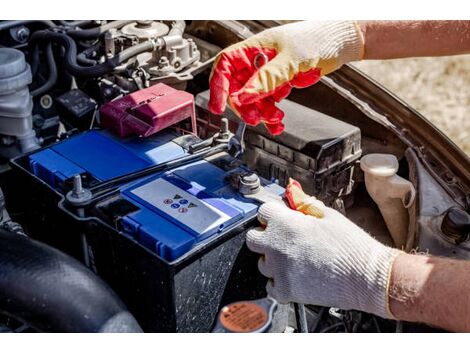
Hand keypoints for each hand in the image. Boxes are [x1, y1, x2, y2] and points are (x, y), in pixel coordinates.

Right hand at [208, 21, 364, 134]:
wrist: (339, 43)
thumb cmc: (316, 38)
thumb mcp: (290, 60)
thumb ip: (267, 79)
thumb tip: (244, 96)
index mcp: (253, 48)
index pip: (225, 66)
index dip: (218, 86)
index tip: (218, 106)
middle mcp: (257, 62)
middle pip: (237, 88)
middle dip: (244, 106)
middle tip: (253, 118)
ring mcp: (267, 74)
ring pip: (253, 100)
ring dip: (260, 113)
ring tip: (274, 119)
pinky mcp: (278, 84)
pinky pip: (267, 104)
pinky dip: (271, 115)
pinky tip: (277, 122)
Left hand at [246, 201, 399, 317]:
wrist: (367, 277)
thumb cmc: (352, 246)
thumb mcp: (329, 215)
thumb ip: (306, 205)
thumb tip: (294, 198)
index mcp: (286, 223)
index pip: (262, 211)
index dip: (273, 213)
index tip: (279, 217)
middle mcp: (277, 246)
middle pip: (253, 238)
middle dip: (265, 235)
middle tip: (281, 238)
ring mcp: (279, 270)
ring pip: (261, 263)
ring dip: (272, 259)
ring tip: (293, 259)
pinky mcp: (286, 290)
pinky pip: (270, 285)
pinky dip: (278, 281)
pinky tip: (293, 276)